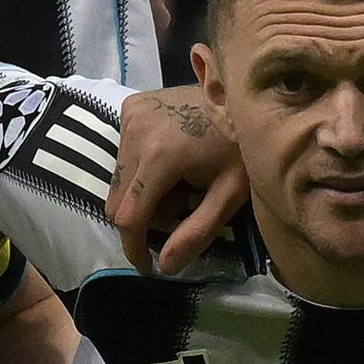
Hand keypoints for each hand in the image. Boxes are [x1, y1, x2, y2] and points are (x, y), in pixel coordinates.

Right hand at [107, 80, 249, 268]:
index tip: (149, 265)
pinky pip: (122, 154)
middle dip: (144, 218)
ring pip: (118, 180)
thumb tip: (165, 267)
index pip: (128, 216)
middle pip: (118, 201)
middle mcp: (135, 132)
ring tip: (181, 182)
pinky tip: (172, 161)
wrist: (245, 96)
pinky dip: (141, 169)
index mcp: (159, 155)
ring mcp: (130, 115)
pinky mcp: (131, 106)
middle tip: (182, 209)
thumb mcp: (230, 196)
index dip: (134, 247)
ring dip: (143, 193)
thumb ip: (196, 233)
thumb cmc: (242, 148)